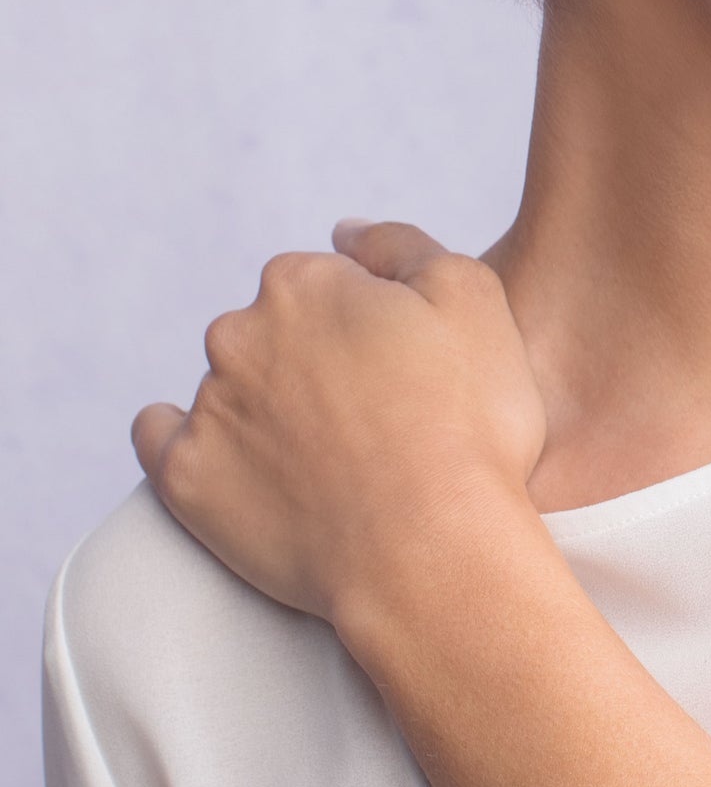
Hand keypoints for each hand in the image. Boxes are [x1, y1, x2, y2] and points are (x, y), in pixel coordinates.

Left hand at [133, 222, 549, 635]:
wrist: (430, 554)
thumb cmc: (467, 428)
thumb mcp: (473, 298)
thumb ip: (401, 245)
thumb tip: (346, 232)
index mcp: (304, 283)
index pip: (325, 284)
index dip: (369, 325)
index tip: (399, 369)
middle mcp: (239, 332)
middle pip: (271, 332)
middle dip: (311, 364)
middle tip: (371, 419)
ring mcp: (207, 407)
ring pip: (229, 388)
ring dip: (266, 409)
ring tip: (328, 464)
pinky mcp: (186, 479)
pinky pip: (162, 442)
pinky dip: (189, 443)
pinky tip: (226, 461)